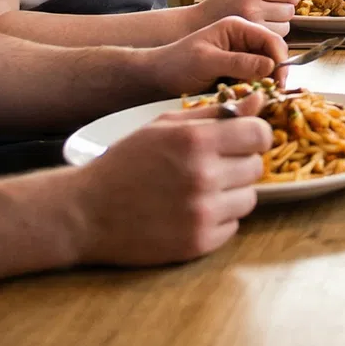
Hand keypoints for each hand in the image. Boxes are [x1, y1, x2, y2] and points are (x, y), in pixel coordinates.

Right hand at [72, 94, 271, 264]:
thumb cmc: (125, 162)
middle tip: (210, 167)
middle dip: (238, 164)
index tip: (242, 141)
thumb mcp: (164, 126)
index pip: (259, 134)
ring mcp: (202, 213)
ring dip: (230, 194)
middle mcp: (203, 176)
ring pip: (249, 199)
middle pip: (255, 167)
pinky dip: (217, 220)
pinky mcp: (198, 243)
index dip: (253, 136)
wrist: (85, 211)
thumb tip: (257, 102)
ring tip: (198, 190)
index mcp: (196, 141)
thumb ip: (214, 113)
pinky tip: (189, 212)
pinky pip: (232, 227)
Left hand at [144, 15, 289, 97]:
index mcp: (237, 27)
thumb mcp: (207, 61)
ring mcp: (240, 55)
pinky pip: (254, 79)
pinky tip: (249, 98)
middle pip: (272, 54)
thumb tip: (271, 66)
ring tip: (259, 97)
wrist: (157, 76)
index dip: (280, 60)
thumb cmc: (177, 64)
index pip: (270, 39)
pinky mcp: (236, 71)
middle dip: (275, 73)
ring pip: (266, 68)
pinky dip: (255, 89)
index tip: (280, 83)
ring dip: (265, 83)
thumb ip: (239, 62)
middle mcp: (242, 38)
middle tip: (273, 94)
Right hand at [195, 0, 296, 35]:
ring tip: (265, 20)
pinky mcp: (251, 40)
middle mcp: (251, 7)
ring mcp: (251, 26)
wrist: (197, 25)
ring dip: (280, 24)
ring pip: (285, 27)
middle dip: (285, 9)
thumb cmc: (220, 2)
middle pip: (289, 10)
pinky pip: (275, 38)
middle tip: (271, 9)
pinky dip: (273, 36)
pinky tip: (262, 31)